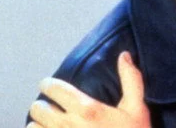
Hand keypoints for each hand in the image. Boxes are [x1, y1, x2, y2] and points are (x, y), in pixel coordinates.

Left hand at [27, 51, 150, 127]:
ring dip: (38, 125)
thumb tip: (124, 55)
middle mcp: (67, 125)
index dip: (48, 84)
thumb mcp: (137, 110)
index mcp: (86, 109)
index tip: (49, 85)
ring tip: (46, 126)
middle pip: (37, 108)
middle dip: (42, 105)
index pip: (54, 89)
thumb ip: (131, 80)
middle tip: (49, 107)